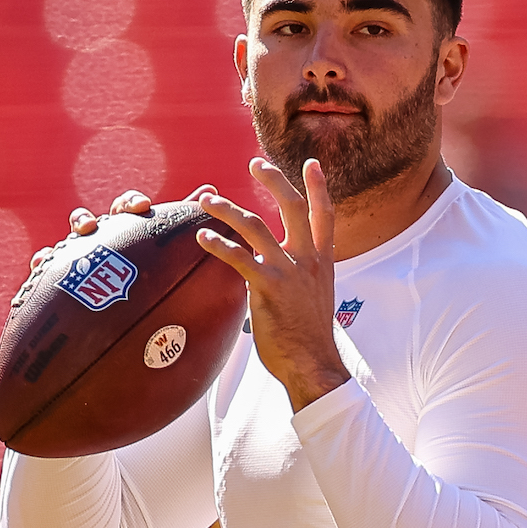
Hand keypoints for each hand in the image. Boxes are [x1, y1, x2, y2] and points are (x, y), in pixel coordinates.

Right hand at [25, 187, 214, 268]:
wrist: (130, 315)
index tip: (143, 207)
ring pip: (67, 241)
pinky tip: (41, 261)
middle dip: (92, 218)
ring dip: (69, 237)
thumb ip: (186, 220)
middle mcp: (100, 241)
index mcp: (128, 231)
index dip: (132, 203)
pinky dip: (42, 260)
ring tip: (78, 237)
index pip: (127, 208)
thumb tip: (212, 187)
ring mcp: (79, 257)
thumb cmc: (152, 272)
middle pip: (90, 221)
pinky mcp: (62, 278)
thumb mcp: (168, 246)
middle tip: (98, 225)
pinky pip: (46, 267)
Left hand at [194, 158, 349, 411]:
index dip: (319, 187)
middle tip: (255, 163)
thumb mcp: (314, 298)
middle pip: (293, 207)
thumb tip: (281, 273)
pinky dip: (217, 244)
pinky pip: (238, 257)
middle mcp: (308, 260)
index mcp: (323, 261)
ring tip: (208, 200)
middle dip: (274, 180)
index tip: (311, 163)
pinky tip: (201, 237)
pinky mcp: (268, 287)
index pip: (325, 215)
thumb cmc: (309, 338)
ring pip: (256, 226)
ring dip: (228, 209)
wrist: (313, 364)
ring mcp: (289, 271)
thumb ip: (300, 278)